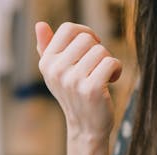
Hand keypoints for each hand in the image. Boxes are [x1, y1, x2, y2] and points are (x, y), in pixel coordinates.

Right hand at [35, 21, 121, 140]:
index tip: (90, 48)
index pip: (68, 29)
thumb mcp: (58, 72)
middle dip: (97, 50)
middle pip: (86, 38)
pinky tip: (111, 80)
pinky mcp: (91, 90)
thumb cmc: (75, 95)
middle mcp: (56, 71)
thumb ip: (47, 48)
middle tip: (96, 67)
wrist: (85, 127)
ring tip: (102, 76)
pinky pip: (111, 62)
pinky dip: (116, 70)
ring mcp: (73, 81)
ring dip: (107, 61)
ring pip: (100, 50)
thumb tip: (40, 25)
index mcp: (46, 63)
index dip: (85, 34)